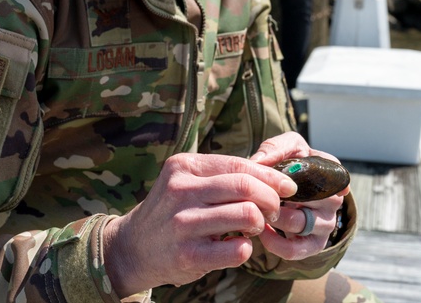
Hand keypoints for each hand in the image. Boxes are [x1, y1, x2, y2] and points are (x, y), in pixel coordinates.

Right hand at [102, 151, 297, 295]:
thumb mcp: (186, 182)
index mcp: (184, 167)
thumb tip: (272, 175)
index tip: (287, 186)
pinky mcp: (188, 255)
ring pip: (247, 215)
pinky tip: (238, 246)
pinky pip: (237, 249)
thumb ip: (220, 175)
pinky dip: (246, 248)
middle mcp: (181, 191)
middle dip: (271, 198)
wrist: (132, 247)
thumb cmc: (170, 211)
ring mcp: (183, 224)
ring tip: (254, 227)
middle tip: (274, 209)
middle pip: (246, 187)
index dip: (271, 176)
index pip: (240, 165)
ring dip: (260, 223)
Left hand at [249, 132, 348, 259]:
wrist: (286, 194)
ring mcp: (326, 223)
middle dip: (279, 196)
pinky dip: (275, 243)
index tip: (281, 174)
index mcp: (330, 172)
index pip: (329, 168)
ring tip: (257, 210)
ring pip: (299, 223)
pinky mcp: (315, 245)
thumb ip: (274, 149)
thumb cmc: (288, 165)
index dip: (304, 171)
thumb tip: (258, 162)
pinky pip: (295, 250)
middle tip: (256, 193)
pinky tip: (261, 230)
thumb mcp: (285, 149)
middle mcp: (333, 198)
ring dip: (274, 217)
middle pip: (309, 198)